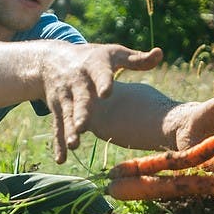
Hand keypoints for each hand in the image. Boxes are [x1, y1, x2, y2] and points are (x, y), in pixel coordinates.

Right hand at [42, 44, 161, 162]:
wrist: (52, 60)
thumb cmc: (93, 58)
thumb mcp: (113, 54)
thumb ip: (136, 59)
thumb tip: (160, 54)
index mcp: (94, 67)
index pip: (100, 75)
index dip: (103, 83)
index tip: (107, 93)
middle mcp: (77, 83)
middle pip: (80, 100)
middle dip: (81, 113)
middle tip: (83, 127)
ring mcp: (65, 98)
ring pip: (67, 116)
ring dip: (69, 131)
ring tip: (74, 145)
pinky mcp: (57, 110)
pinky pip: (58, 128)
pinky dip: (59, 144)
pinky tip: (62, 160)